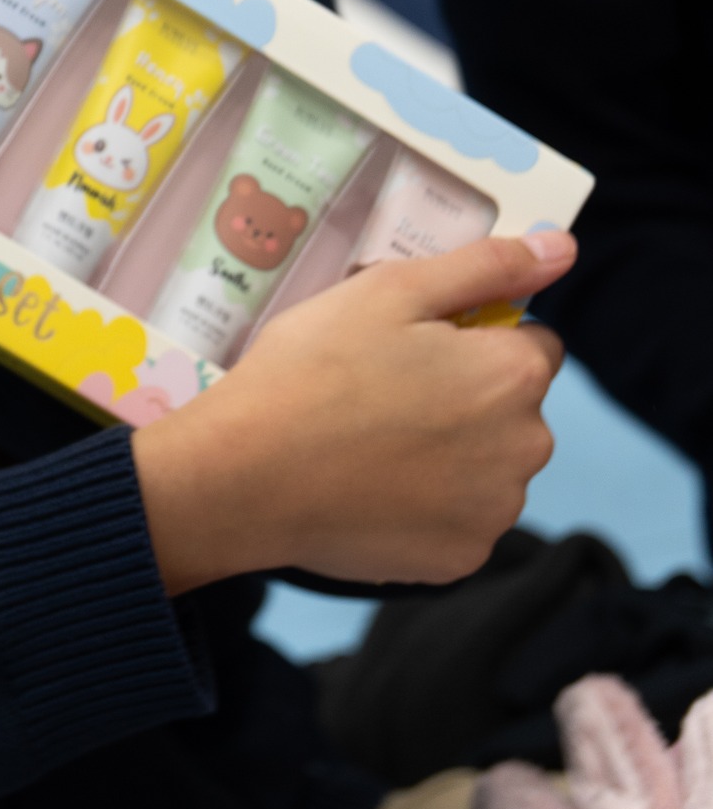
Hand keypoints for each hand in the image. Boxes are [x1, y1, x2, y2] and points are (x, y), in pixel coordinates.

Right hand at [132, 232, 574, 594]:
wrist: (246, 476)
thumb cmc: (314, 368)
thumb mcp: (391, 292)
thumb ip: (485, 267)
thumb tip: (563, 248)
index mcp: (513, 376)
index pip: (534, 342)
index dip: (475, 335)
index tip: (415, 342)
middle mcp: (526, 449)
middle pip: (513, 406)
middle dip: (468, 393)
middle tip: (384, 385)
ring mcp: (493, 513)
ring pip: (489, 464)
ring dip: (452, 450)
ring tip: (371, 437)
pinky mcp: (459, 560)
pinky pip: (458, 517)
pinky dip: (427, 503)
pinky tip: (371, 485)